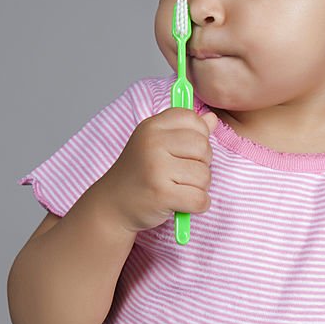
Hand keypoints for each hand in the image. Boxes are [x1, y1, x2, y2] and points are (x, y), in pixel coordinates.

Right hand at [101, 107, 218, 233]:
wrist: (112, 205)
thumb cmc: (139, 174)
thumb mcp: (156, 144)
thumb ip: (185, 130)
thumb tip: (212, 118)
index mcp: (152, 126)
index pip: (194, 120)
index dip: (199, 137)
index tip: (184, 152)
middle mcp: (152, 143)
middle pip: (203, 148)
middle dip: (201, 165)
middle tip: (181, 174)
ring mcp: (156, 168)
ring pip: (204, 176)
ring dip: (198, 188)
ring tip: (177, 189)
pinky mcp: (162, 194)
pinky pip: (200, 199)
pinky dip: (197, 206)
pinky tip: (180, 203)